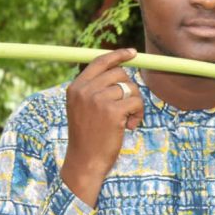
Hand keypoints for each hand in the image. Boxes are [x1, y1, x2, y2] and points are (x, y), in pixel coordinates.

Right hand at [60, 49, 143, 206]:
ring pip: (131, 88)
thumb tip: (122, 69)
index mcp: (76, 87)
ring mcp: (98, 99)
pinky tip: (129, 126)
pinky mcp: (113, 111)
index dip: (118, 55)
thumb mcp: (83, 108)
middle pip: (120, 74)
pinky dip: (138, 114)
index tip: (133, 53)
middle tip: (127, 107)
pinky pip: (137, 102)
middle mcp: (85, 90)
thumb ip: (96, 89)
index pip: (99, 61)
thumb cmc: (88, 137)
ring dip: (135, 104)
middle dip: (130, 88)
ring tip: (127, 120)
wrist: (85, 161)